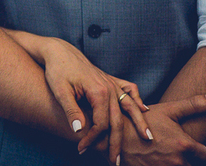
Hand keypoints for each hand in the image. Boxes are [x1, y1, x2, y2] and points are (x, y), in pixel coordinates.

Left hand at [34, 37, 150, 164]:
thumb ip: (71, 110)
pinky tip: (144, 108)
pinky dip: (137, 98)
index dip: (92, 138)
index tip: (81, 148)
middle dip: (117, 142)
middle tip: (115, 161)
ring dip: (139, 123)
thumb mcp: (60, 91)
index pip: (101, 123)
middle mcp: (109, 88)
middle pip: (118, 120)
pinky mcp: (110, 80)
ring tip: (147, 139)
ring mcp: (111, 83)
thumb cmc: (58, 70)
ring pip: (129, 106)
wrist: (59, 51)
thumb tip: (79, 130)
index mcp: (98, 92)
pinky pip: (128, 89)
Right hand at [89, 93, 205, 165]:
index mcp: (184, 144)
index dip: (201, 151)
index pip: (205, 155)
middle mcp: (178, 160)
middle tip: (176, 149)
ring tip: (166, 153)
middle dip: (188, 159)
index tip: (196, 147)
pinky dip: (163, 165)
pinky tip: (156, 158)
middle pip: (193, 165)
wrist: (117, 135)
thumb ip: (194, 105)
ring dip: (176, 163)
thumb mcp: (168, 110)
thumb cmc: (143, 120)